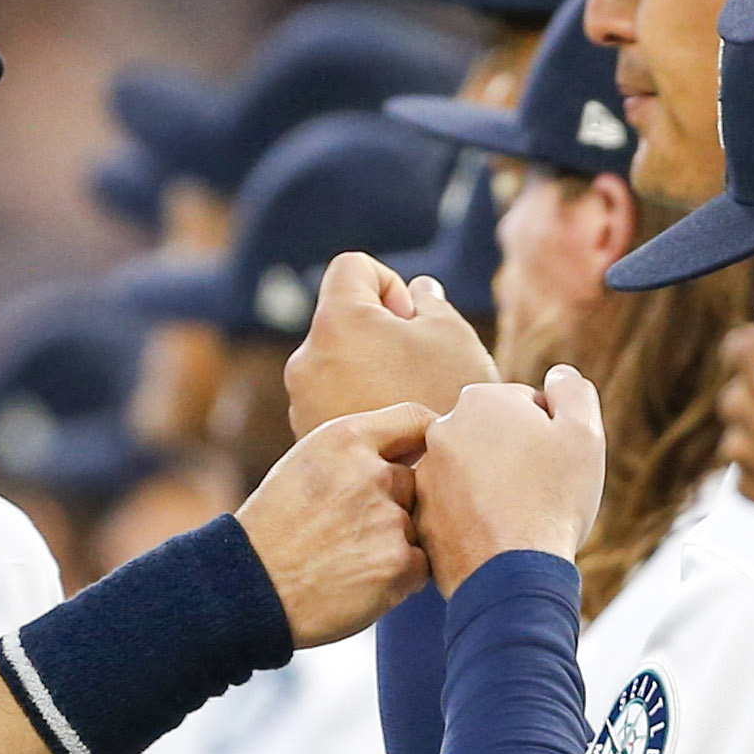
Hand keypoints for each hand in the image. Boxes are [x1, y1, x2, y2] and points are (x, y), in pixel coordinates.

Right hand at [236, 401, 434, 644]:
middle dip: (395, 505)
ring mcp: (389, 519)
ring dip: (394, 543)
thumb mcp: (306, 463)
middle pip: (417, 482)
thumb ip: (358, 451)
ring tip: (346, 557)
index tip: (426, 456)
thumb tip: (415, 449)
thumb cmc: (275, 528)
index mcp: (345, 438)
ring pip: (417, 526)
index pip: (416, 420)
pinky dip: (398, 577)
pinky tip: (358, 581)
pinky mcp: (399, 564)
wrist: (249, 588)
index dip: (427, 439)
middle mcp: (372, 472)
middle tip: (351, 530)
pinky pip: (420, 565)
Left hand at [287, 252, 496, 436]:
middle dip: (378, 331)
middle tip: (416, 367)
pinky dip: (357, 400)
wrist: (435, 486)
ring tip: (405, 400)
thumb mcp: (452, 335)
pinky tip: (391, 426)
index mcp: (338, 320)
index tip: (413, 323)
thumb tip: (415, 293)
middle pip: (341, 317)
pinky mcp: (303, 434)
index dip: (389, 284)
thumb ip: (428, 303)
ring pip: (335, 360)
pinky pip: (330, 398)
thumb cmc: (448, 399)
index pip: (353, 267)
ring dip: (366, 367)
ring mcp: (301, 399)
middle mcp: (306, 357)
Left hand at [416, 366, 608, 589]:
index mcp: (480, 399)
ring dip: (492, 487)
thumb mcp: (583, 432)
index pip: (525, 407)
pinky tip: (496, 537)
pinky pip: (455, 511)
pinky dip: (473, 519)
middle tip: (538, 492)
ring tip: (517, 517)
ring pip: (472, 474)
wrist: (513, 573)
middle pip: (494, 438)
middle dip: (516, 458)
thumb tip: (558, 376)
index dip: (550, 435)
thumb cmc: (553, 499)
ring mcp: (425, 476)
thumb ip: (572, 391)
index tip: (556, 465)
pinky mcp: (421, 517)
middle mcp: (441, 430)